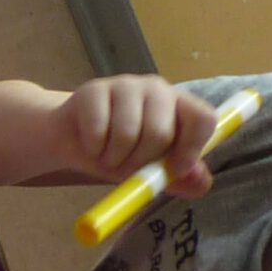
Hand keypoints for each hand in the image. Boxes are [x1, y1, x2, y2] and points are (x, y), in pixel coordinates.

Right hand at [55, 76, 218, 191]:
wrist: (69, 140)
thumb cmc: (116, 153)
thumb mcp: (150, 171)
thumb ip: (178, 178)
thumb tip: (201, 185)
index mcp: (178, 106)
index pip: (202, 118)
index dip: (192, 147)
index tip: (174, 170)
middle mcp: (157, 89)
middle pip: (161, 132)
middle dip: (140, 160)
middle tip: (126, 166)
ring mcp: (125, 85)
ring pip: (127, 133)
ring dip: (113, 157)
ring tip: (107, 156)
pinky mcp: (94, 89)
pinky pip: (97, 129)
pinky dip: (93, 148)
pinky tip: (90, 144)